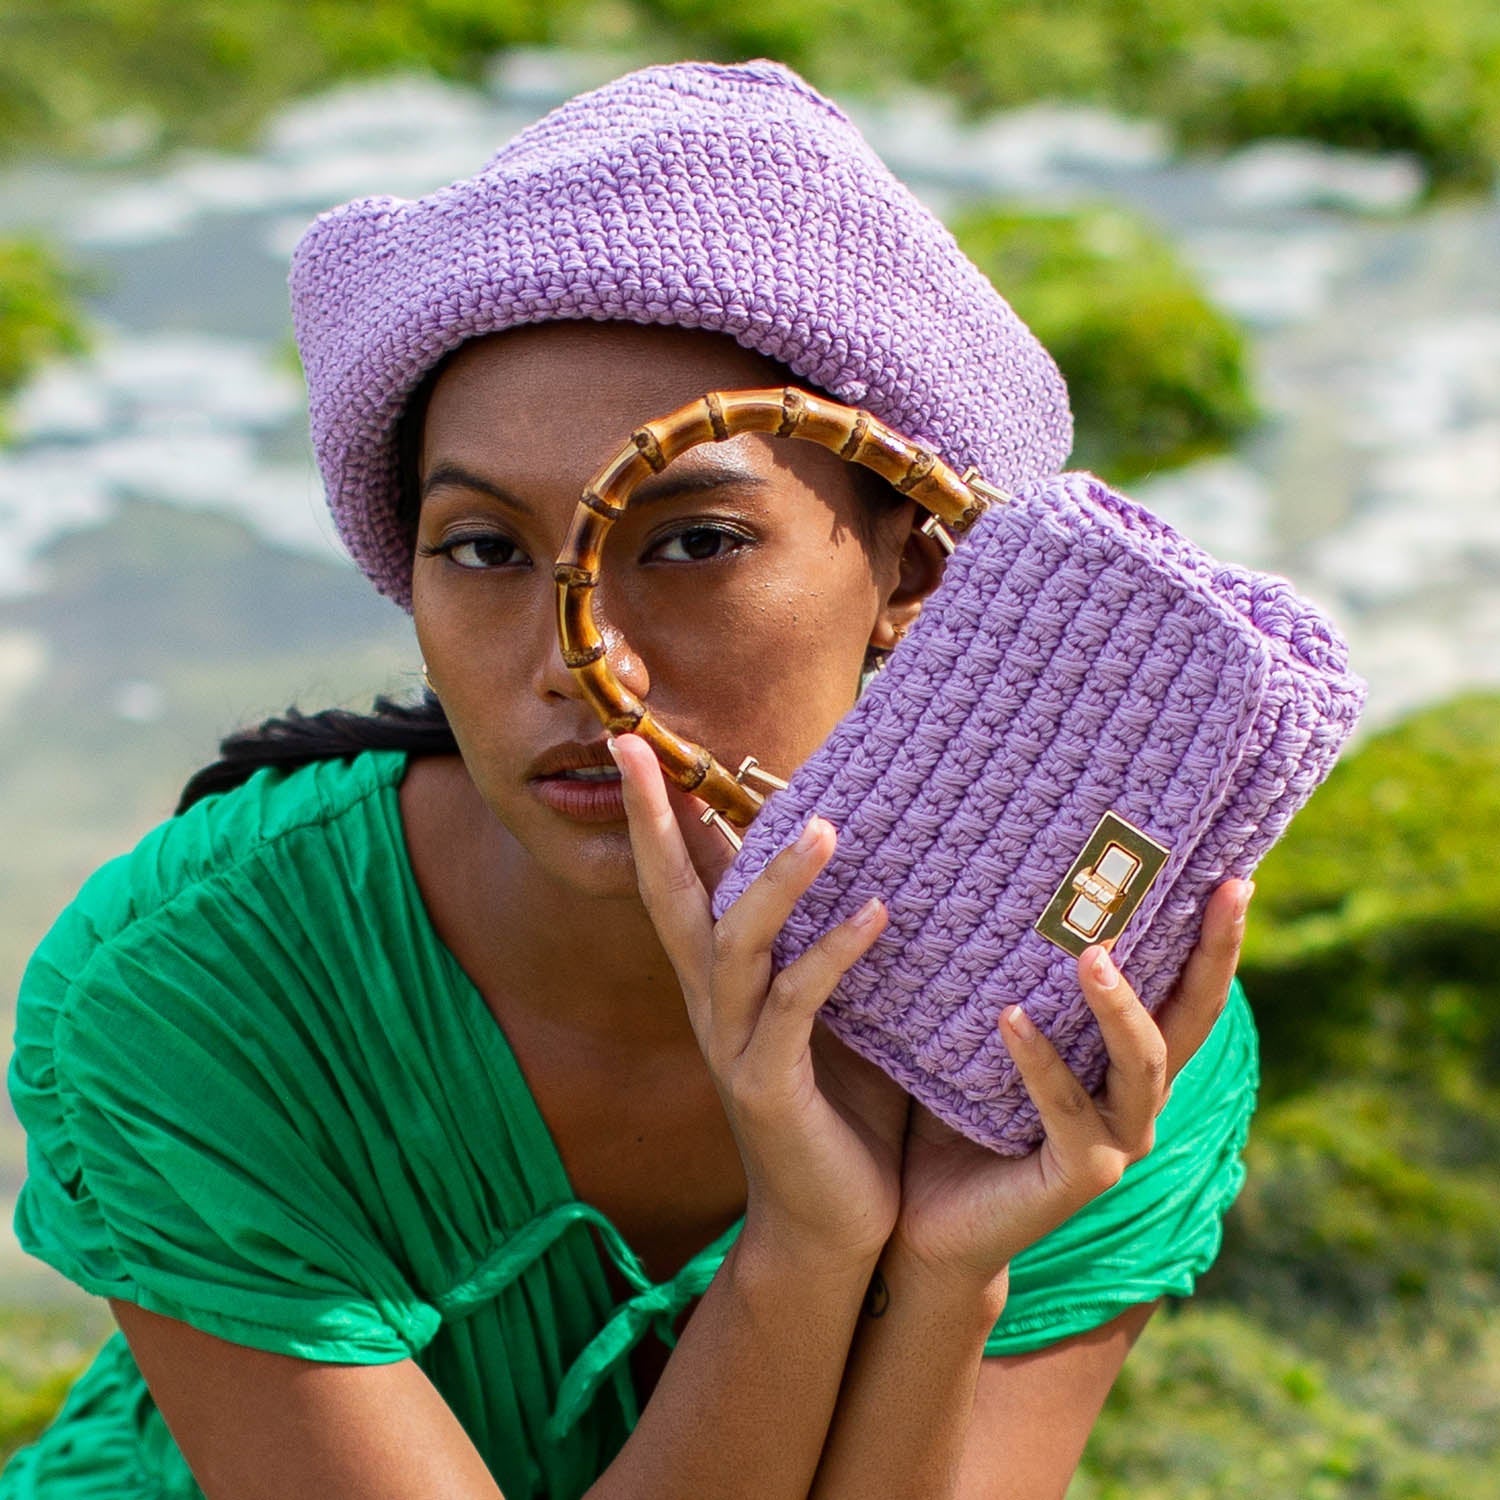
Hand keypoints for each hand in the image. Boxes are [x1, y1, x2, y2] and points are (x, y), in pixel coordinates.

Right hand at [609, 733, 909, 1266]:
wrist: (835, 1228)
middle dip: (652, 823)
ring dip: (775, 881)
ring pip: (733, 943)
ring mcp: (732, 1047)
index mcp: (720, 984)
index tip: (639, 746)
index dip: (657, 818)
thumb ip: (826, 942)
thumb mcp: (834, 1011)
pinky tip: (877, 915)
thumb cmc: (844, 1109)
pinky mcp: (767, 1086)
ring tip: (826, 828)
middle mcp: (711, 1007)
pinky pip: (793, 1006)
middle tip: (639, 750)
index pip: (677, 884)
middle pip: (667, 899)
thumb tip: (864, 862)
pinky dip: (831, 955)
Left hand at [890, 879, 1253, 1288]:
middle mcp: (1136, 1096)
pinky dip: (1040, 1061)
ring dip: (1119, 1005)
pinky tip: (1011, 1018)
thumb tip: (1000, 880)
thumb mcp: (987, 1032)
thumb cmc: (951, 1114)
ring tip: (1090, 954)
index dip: (1213, 936)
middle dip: (1213, 952)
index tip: (1231, 872)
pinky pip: (1067, 1109)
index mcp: (1121, 1057)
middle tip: (1224, 889)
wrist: (925, 1220)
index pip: (1182, 987)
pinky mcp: (1082, 1176)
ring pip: (1142, 1064)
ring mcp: (1117, 1140)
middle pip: (1192, 1017)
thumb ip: (1010, 975)